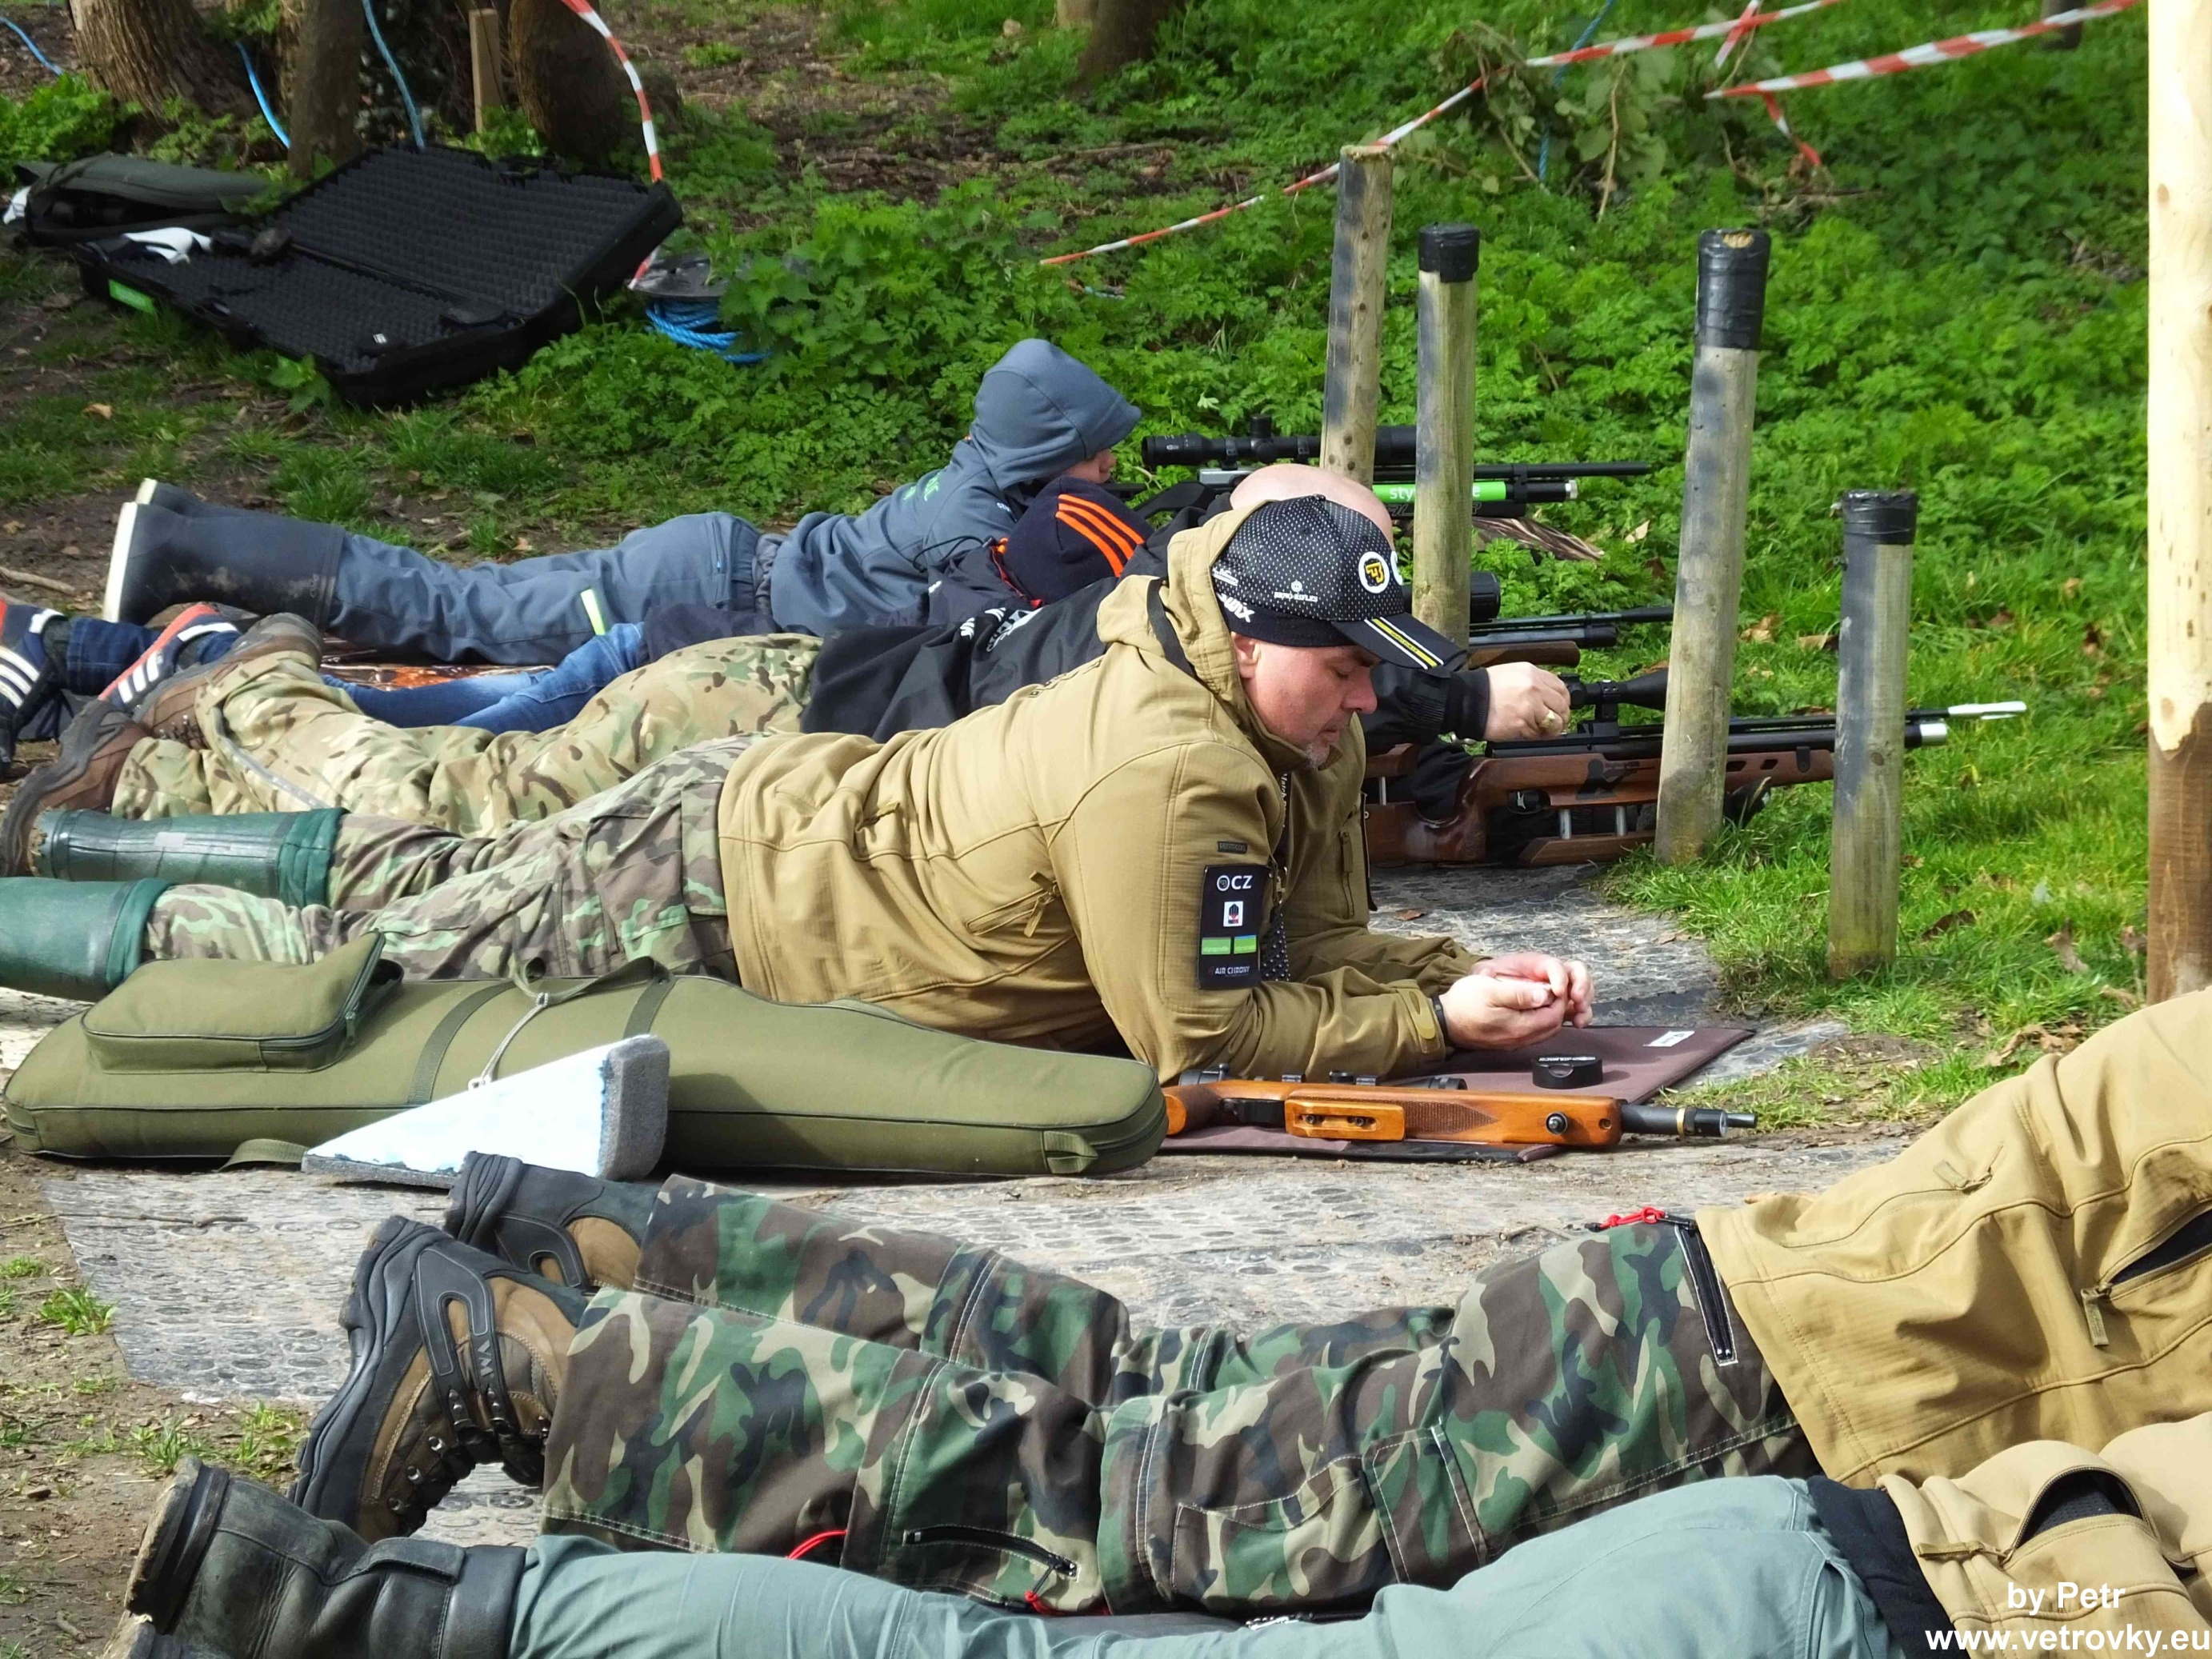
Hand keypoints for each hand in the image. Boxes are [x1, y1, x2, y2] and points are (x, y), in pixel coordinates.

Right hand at [1437, 953, 1595, 1049]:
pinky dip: (1538, 1019)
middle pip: (1552, 1025)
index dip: (1560, 999)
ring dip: (1549, 1013)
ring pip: (1544, 1030)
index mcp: (1519, 1026)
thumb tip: (1545, 993)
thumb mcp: (1490, 990)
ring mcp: (1514, 1042)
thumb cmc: (1464, 1003)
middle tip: (1552, 988)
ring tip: (1543, 996)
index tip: (1555, 983)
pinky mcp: (1507, 1041)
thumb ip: (1519, 993)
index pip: (1554, 1016)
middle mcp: (1520, 1039)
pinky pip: (1532, 1032)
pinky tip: (1530, 1007)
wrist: (1443, 1021)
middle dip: (1558, 1007)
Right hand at [1482, 664, 1572, 740]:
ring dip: (1551, 729)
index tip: (1561, 707)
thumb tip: (1548, 695)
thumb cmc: (1484, 688)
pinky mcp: (1522, 724)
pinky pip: (1537, 734)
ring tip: (1544, 731)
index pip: (1561, 688)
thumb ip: (1532, 682)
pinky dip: (1535, 736)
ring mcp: (1530, 707)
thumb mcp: (1512, 674)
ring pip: (1554, 722)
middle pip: (1561, 706)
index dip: (1564, 701)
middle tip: (1556, 723)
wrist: (1466, 700)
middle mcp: (1534, 689)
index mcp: (1532, 674)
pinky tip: (1528, 733)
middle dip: (1561, 717)